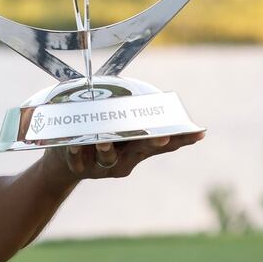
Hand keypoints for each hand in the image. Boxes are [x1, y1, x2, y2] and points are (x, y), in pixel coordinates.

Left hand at [41, 131, 205, 184]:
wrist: (63, 164)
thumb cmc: (95, 139)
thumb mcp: (116, 131)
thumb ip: (131, 117)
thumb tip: (149, 93)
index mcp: (135, 149)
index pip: (163, 145)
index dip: (181, 139)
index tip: (199, 132)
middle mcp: (123, 159)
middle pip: (140, 151)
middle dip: (152, 143)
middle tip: (162, 135)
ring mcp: (100, 166)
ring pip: (107, 159)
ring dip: (107, 150)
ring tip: (104, 141)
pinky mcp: (77, 167)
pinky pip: (77, 161)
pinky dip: (76, 153)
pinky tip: (74, 146)